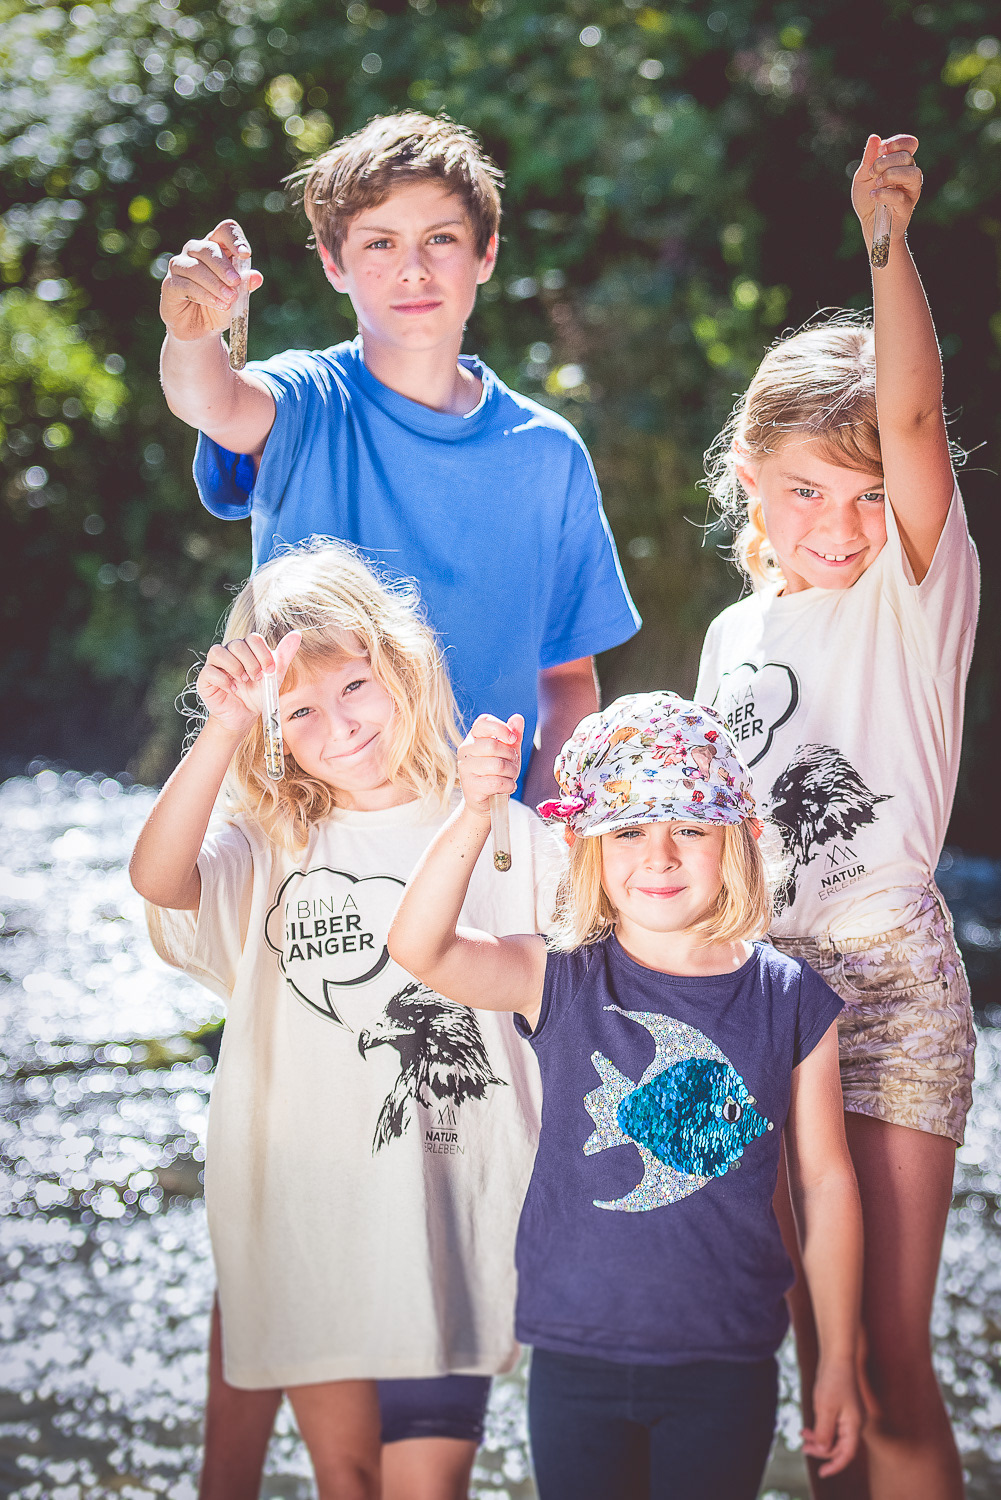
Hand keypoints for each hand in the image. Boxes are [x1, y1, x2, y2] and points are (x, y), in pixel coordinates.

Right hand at [160, 219, 264, 340]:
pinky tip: (217, 304)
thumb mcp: (237, 298)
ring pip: (196, 267)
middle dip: (224, 266)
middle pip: (209, 247)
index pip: (224, 230)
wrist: (201, 330)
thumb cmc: (219, 307)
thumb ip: (245, 286)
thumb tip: (256, 276)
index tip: (245, 254)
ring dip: (215, 284)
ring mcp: (180, 265)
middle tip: (236, 283)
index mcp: (216, 247)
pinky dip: (204, 295)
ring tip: (229, 300)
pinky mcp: (170, 284)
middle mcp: (195, 251)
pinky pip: (185, 285)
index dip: (235, 238)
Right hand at [196, 631, 301, 738]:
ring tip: (243, 681)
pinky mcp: (205, 678)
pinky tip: (232, 690)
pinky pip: (209, 671)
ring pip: (218, 651)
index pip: (253, 638)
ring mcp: (215, 664)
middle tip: (256, 678)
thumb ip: (284, 655)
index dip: (263, 653)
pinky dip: (223, 680)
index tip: (269, 671)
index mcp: (246, 649)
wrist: (244, 716)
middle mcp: (229, 652)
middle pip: (236, 644)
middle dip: (251, 662)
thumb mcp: (274, 676)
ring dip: (235, 667)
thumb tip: (297, 634)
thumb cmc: (258, 694)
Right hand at [457, 714, 522, 815]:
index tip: (512, 739)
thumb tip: (518, 718)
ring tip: (510, 777)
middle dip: (511, 757)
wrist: (487, 802)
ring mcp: (465, 769)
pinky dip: (508, 786)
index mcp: (473, 738)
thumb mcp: (508, 752)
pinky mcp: (470, 787)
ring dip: (511, 773)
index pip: (483, 722)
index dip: (501, 728)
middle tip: (513, 765)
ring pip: (497, 765)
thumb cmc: (497, 774)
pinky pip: (496, 782)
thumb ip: (513, 735)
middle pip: (493, 745)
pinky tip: (507, 787)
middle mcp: (465, 751)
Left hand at [803, 1356, 863, 1477]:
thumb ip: (825, 1432)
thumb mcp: (825, 1408)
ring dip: (819, 1438)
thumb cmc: (833, 1379)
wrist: (837, 1355)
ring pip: (834, 1435)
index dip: (834, 1466)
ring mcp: (850, 1415)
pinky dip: (821, 1428)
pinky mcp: (843, 1407)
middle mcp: (855, 1422)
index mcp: (854, 1425)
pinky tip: (808, 1426)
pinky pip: (833, 1425)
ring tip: (803, 1435)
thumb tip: (824, 1451)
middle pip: (839, 1446)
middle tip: (803, 1448)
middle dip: (822, 1450)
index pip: (846, 1454)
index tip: (821, 1473)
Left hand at [852, 133, 921, 244]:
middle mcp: (910, 175)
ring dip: (890, 174)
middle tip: (872, 172)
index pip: (910, 144)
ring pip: (912, 173)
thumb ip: (869, 159)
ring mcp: (911, 191)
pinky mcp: (906, 207)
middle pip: (907, 157)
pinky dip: (884, 193)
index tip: (882, 148)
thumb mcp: (863, 177)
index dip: (898, 142)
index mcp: (901, 164)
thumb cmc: (868, 200)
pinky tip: (873, 194)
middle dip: (886, 160)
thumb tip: (875, 138)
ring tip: (876, 183)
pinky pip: (900, 196)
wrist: (869, 226)